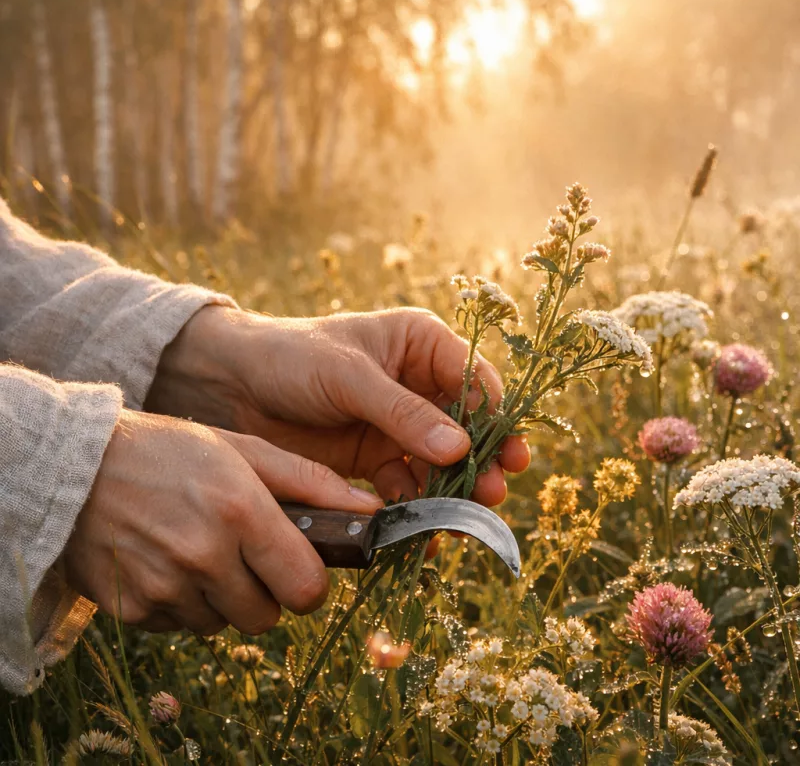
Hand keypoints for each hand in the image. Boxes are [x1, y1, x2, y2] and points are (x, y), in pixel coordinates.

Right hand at [62, 409, 382, 634]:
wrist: (76, 468)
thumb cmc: (171, 451)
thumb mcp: (245, 450)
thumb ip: (312, 482)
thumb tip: (372, 511)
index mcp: (242, 511)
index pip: (307, 587)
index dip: (310, 581)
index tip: (299, 566)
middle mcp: (205, 555)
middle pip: (269, 615)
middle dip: (268, 590)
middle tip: (246, 553)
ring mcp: (166, 587)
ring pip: (225, 624)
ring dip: (224, 597)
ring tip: (201, 549)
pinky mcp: (135, 611)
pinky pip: (183, 626)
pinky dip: (186, 603)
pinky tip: (169, 560)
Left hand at [146, 307, 529, 504]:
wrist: (231, 387)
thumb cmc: (291, 358)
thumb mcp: (348, 376)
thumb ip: (403, 412)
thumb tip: (461, 449)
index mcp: (420, 345)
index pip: (474, 380)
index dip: (495, 417)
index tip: (507, 454)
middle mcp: (416, 385)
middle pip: (466, 427)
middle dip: (480, 460)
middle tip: (491, 492)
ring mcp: (397, 425)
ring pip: (440, 462)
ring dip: (452, 489)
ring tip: (461, 518)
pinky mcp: (374, 459)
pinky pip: (407, 485)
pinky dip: (415, 506)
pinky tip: (421, 528)